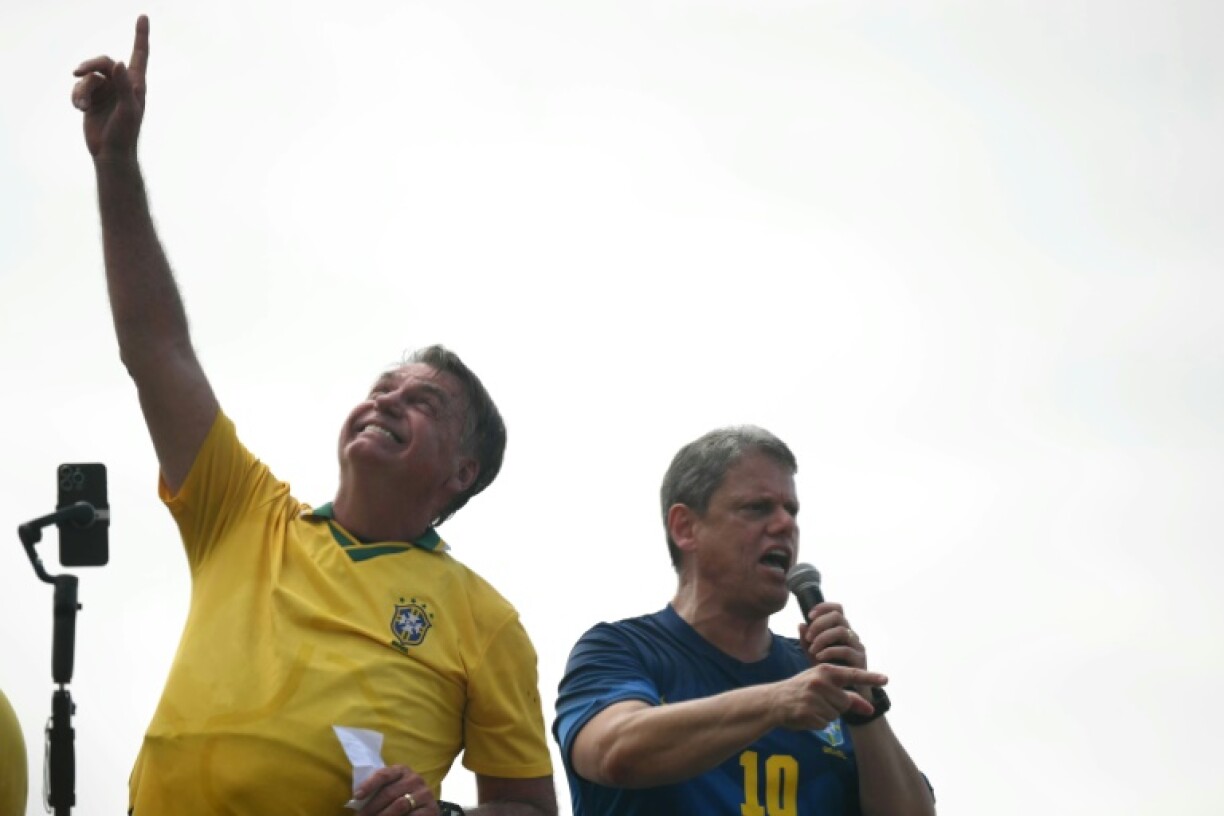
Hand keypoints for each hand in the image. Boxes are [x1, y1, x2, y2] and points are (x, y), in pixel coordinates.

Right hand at [71, 15, 149, 160]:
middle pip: (103, 62)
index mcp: (136, 84)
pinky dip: (77, 97)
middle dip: (89, 65)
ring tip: (82, 106)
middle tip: (77, 72)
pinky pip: (80, 89)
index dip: (141, 35)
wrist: (111, 153)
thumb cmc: (125, 133)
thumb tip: (117, 62)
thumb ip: (124, 86)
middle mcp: (121, 84)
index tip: (143, 16)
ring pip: (88, 78)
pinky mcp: (92, 99)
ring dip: (82, 90)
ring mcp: (106, 91)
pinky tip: (80, 109)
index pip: (139, 55)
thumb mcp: (127, 109)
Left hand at [355, 764, 438, 815]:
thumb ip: (378, 790)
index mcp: (402, 770)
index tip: (357, 796)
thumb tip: (357, 799)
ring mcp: (424, 794)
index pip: (383, 774)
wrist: (423, 806)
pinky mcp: (431, 809)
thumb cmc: (400, 796)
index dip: (369, 784)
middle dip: (372, 807)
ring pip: (399, 805)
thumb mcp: (391, 788)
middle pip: (389, 793)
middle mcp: (415, 779)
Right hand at [773, 663, 888, 731]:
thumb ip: (849, 696)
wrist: (774, 700)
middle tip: (817, 700)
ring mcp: (813, 698)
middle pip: (845, 702)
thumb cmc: (802, 690)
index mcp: (825, 670)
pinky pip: (824, 724)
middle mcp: (820, 682)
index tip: (886, 679)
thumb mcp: (823, 685)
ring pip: (835, 714)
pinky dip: (817, 723)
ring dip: (826, 715)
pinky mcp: (808, 713)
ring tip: (810, 706)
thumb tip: (870, 709)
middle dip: (836, 705)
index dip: (870, 678)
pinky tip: (806, 714)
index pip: (852, 674)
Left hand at [798, 601, 866, 670]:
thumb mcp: (812, 654)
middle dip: (819, 624)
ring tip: (813, 649)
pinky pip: (845, 649)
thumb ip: (806, 640)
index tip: (809, 615)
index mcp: (841, 629)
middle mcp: (851, 634)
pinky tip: (819, 658)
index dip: (823, 607)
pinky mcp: (860, 660)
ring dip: (823, 638)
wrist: (841, 692)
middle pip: (838, 616)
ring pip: (841, 631)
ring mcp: (857, 646)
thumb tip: (801, 624)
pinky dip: (829, 651)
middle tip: (808, 637)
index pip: (837, 609)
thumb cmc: (828, 670)